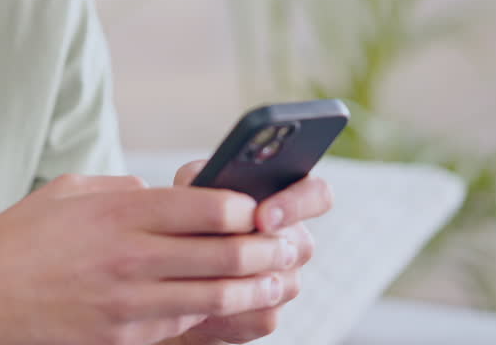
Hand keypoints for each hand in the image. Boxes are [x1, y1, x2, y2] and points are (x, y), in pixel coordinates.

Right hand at [0, 173, 303, 344]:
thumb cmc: (18, 241)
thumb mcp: (68, 194)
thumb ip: (123, 191)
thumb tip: (164, 193)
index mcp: (118, 212)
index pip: (206, 208)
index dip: (245, 209)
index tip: (261, 208)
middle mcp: (129, 256)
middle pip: (223, 253)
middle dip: (267, 251)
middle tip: (291, 247)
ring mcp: (128, 303)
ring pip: (215, 296)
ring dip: (256, 290)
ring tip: (280, 282)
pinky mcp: (122, 337)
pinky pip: (183, 324)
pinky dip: (214, 314)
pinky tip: (233, 306)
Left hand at [172, 160, 331, 343]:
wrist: (177, 272)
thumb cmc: (190, 219)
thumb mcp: (190, 191)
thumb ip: (201, 178)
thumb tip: (203, 180)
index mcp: (286, 199)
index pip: (317, 194)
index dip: (297, 204)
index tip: (262, 217)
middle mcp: (295, 240)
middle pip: (301, 246)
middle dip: (261, 249)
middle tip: (223, 249)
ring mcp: (287, 280)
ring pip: (280, 285)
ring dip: (237, 282)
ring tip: (198, 277)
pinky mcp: (269, 314)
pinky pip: (259, 317)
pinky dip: (225, 313)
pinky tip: (199, 305)